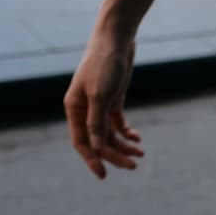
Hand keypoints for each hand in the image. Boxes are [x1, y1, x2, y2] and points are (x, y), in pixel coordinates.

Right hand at [63, 32, 142, 178]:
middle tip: (134, 166)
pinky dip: (127, 133)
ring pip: (110, 134)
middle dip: (115, 155)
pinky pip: (118, 124)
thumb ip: (97, 122)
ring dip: (124, 145)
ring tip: (141, 153)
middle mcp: (84, 109)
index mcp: (74, 108)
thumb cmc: (105, 64)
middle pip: (98, 141)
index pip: (81, 142)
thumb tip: (97, 148)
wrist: (116, 40)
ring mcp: (99, 104)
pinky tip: (137, 138)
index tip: (104, 175)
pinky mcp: (113, 99)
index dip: (92, 159)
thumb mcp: (101, 95)